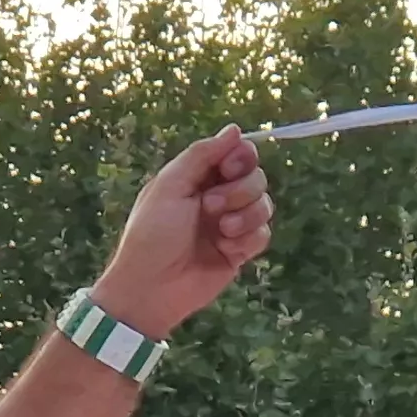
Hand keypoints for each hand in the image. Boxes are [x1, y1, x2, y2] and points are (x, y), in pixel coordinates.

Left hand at [90, 127, 272, 337]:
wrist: (152, 286)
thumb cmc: (152, 233)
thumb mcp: (170, 185)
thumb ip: (202, 154)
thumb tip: (235, 129)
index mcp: (199, 177)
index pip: (238, 154)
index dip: (241, 157)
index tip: (228, 168)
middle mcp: (219, 196)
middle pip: (257, 177)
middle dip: (241, 190)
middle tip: (211, 207)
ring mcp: (232, 224)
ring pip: (264, 205)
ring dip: (247, 215)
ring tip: (221, 230)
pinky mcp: (240, 251)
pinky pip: (263, 235)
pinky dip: (248, 239)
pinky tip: (228, 249)